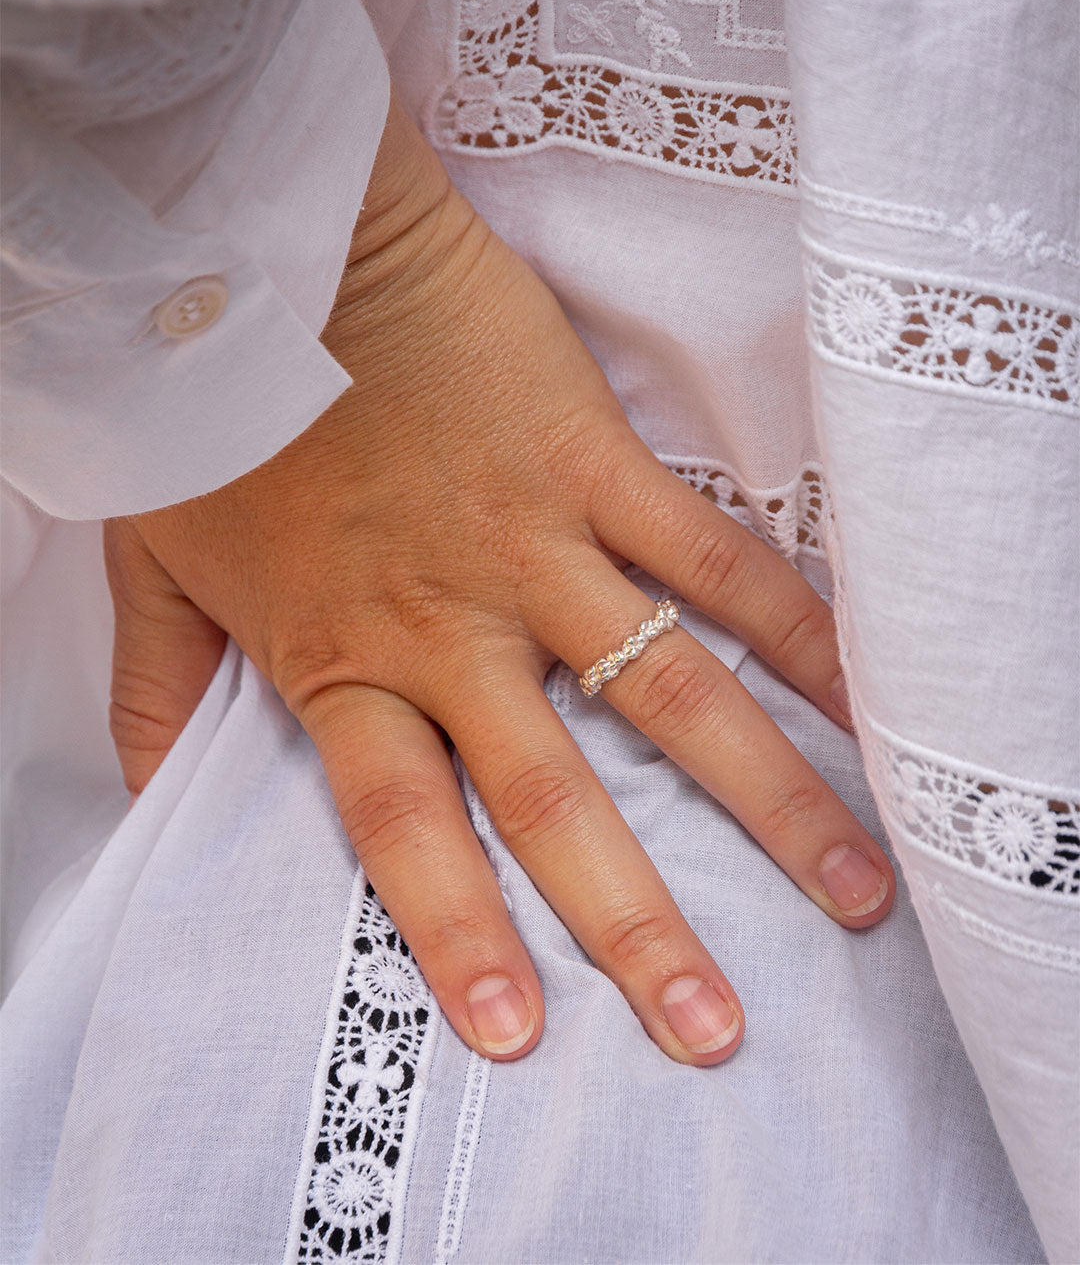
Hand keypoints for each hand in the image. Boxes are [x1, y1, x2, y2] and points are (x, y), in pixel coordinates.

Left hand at [105, 94, 894, 1065]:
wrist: (284, 248)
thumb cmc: (220, 408)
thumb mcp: (153, 564)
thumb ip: (156, 694)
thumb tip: (144, 800)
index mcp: (344, 658)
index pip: (406, 829)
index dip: (459, 934)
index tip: (520, 1034)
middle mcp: (452, 626)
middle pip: (555, 798)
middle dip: (638, 922)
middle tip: (710, 1026)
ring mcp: (536, 545)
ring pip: (668, 693)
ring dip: (766, 798)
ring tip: (849, 890)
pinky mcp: (595, 463)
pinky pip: (709, 556)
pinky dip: (789, 625)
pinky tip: (857, 694)